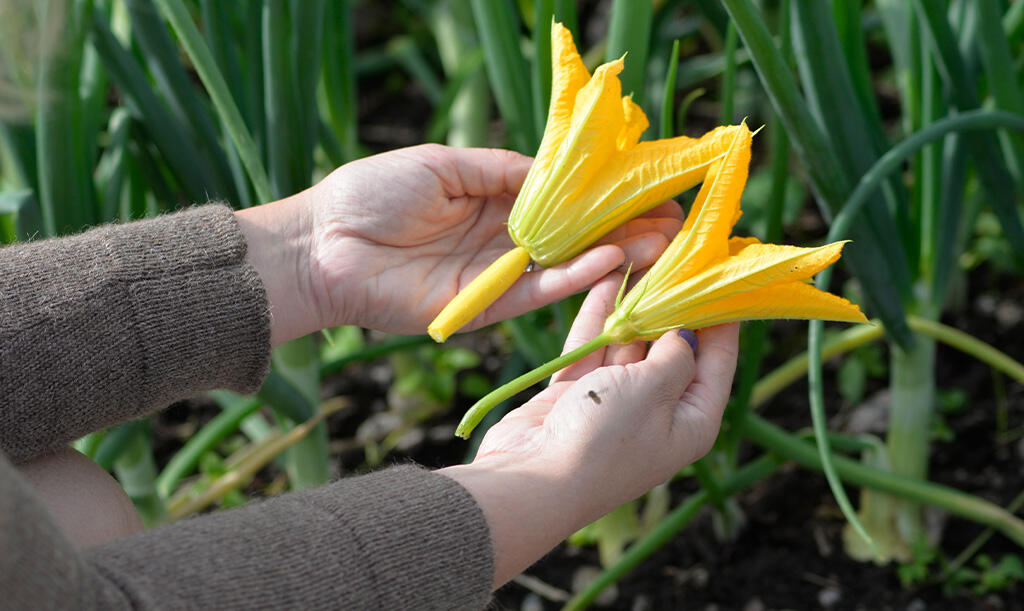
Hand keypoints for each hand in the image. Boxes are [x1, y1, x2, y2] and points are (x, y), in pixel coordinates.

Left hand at [237, 144, 682, 344]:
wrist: (321, 246)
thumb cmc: (372, 193)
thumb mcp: (445, 164)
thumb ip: (502, 171)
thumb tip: (556, 171)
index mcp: (492, 199)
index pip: (561, 199)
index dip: (602, 193)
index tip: (647, 185)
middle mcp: (501, 239)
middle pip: (573, 234)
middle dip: (622, 227)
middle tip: (673, 221)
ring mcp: (495, 275)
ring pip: (565, 266)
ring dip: (613, 254)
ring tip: (660, 241)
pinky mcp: (484, 307)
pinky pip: (537, 291)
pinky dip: (575, 277)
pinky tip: (612, 259)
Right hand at [440, 272, 738, 585]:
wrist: (533, 478)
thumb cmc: (604, 439)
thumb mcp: (653, 390)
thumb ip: (675, 354)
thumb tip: (688, 331)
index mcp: (692, 421)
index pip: (718, 360)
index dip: (721, 316)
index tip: (721, 273)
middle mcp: (658, 411)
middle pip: (673, 348)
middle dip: (672, 304)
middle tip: (677, 255)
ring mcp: (616, 402)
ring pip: (631, 343)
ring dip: (634, 305)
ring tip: (642, 256)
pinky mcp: (577, 393)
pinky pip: (594, 347)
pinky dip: (599, 317)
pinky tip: (606, 279)